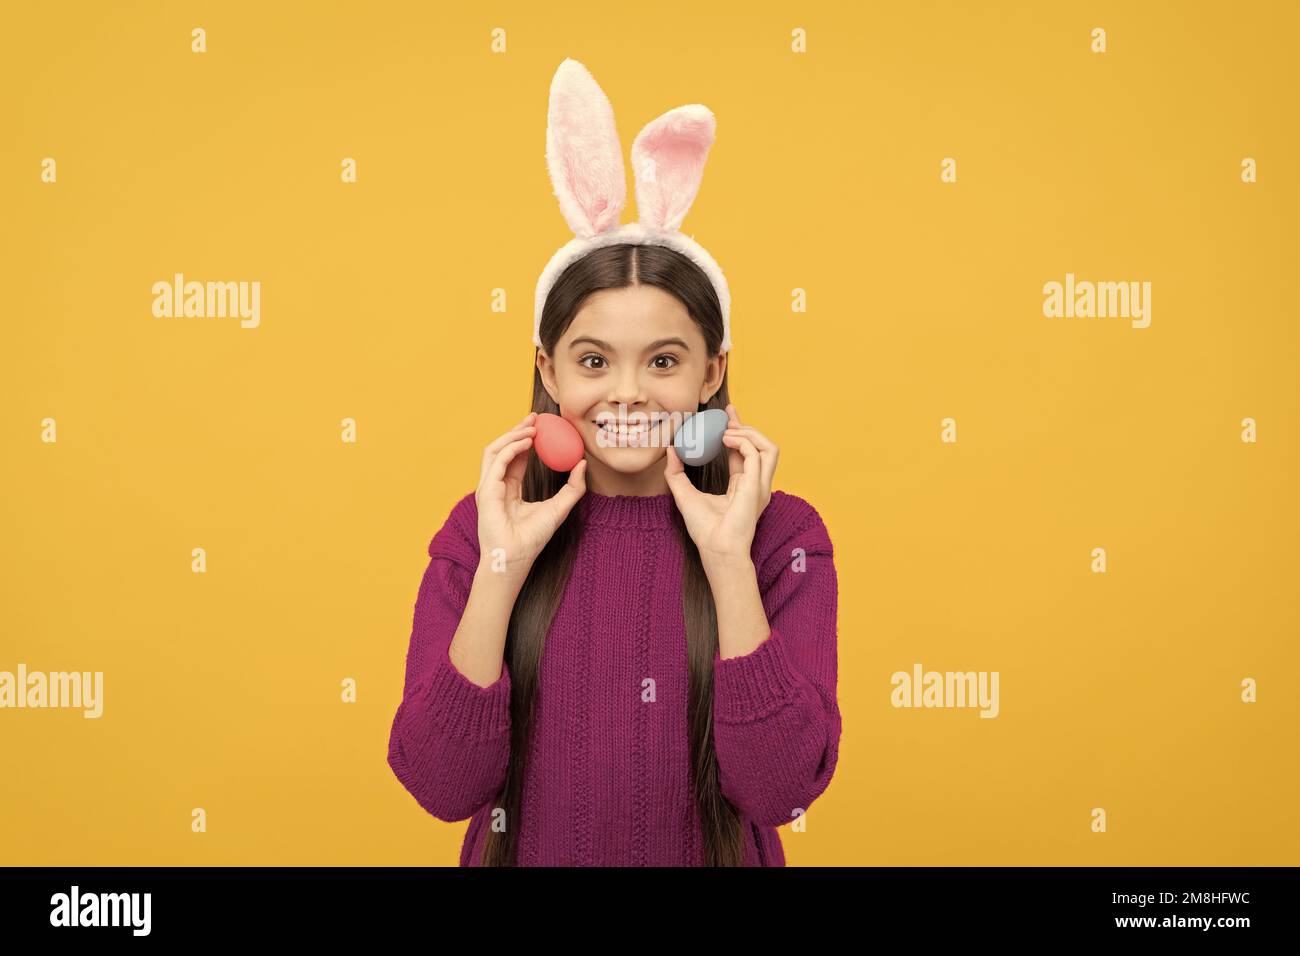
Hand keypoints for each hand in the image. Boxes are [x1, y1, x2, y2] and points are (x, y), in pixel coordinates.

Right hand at [476, 411, 587, 578]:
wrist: (516, 558)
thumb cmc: (533, 538)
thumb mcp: (560, 508)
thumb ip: (573, 487)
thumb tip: (583, 464)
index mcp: (509, 490)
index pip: (515, 458)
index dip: (526, 439)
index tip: (541, 426)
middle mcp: (495, 486)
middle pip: (502, 449)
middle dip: (517, 430)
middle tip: (535, 417)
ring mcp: (487, 487)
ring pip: (494, 450)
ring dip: (512, 435)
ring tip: (531, 427)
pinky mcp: (485, 491)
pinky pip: (496, 462)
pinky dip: (511, 449)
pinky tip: (527, 442)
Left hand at [663, 403, 778, 563]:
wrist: (716, 548)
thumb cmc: (705, 530)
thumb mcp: (685, 495)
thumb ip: (676, 473)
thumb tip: (671, 450)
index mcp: (743, 485)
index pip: (746, 451)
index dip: (738, 431)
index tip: (726, 415)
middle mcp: (756, 483)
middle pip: (761, 445)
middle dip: (746, 425)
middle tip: (727, 414)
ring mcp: (760, 485)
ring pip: (770, 447)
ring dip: (749, 433)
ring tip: (727, 430)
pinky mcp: (758, 485)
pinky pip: (757, 454)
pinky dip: (743, 442)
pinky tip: (725, 440)